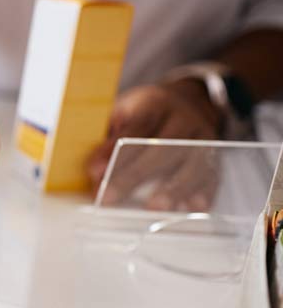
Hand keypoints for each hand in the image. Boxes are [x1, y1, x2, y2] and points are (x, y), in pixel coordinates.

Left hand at [86, 81, 221, 208]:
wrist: (189, 100)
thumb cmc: (145, 112)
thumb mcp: (124, 112)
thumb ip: (107, 137)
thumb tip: (91, 175)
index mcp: (154, 103)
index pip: (134, 128)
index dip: (113, 151)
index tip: (93, 172)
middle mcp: (183, 118)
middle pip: (162, 147)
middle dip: (135, 174)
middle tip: (111, 197)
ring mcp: (204, 136)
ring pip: (192, 161)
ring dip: (174, 186)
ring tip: (154, 207)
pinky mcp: (216, 155)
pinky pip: (214, 174)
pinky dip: (205, 192)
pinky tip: (192, 207)